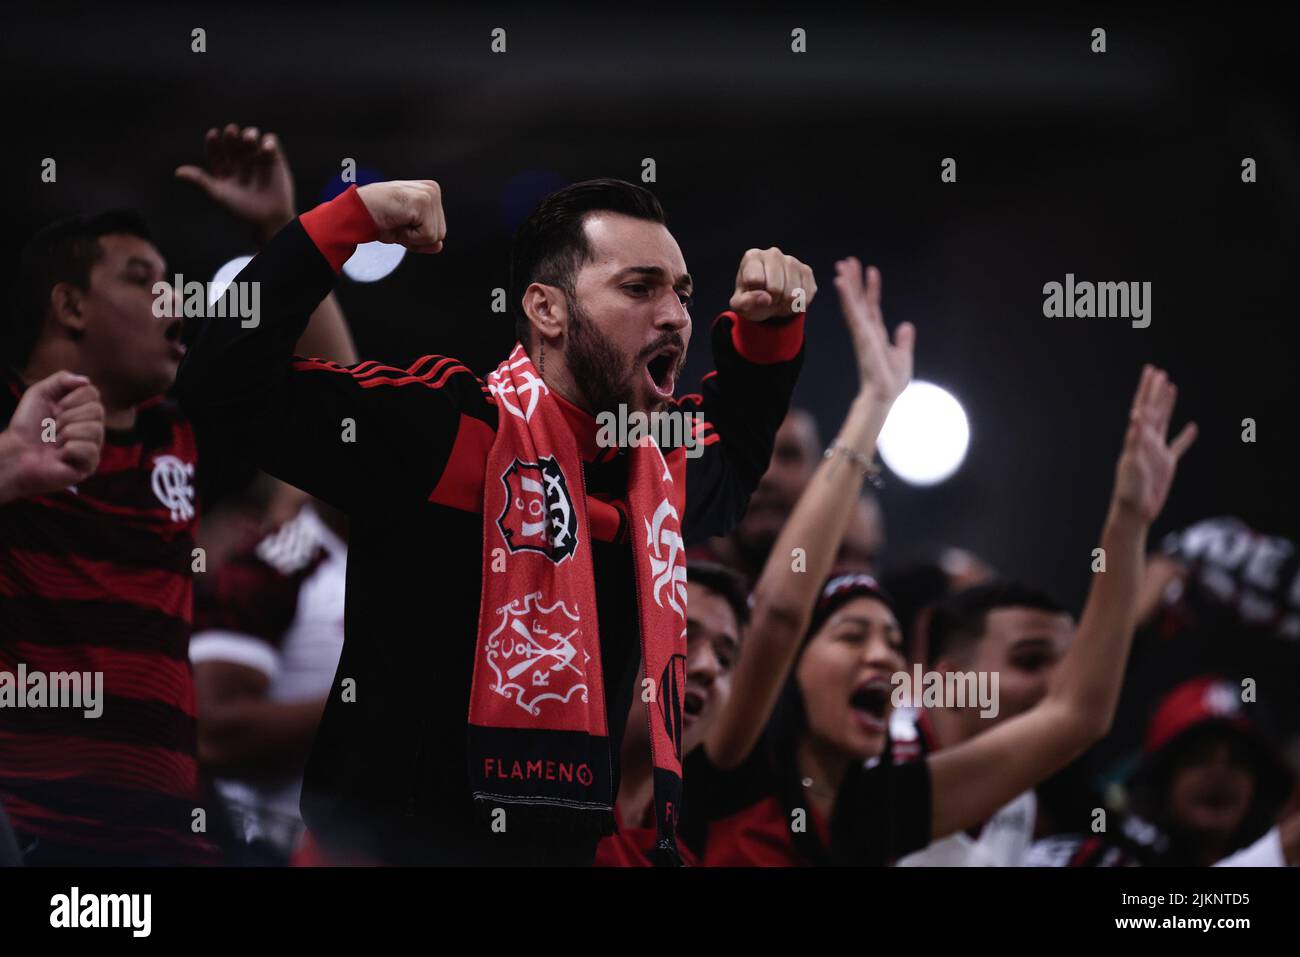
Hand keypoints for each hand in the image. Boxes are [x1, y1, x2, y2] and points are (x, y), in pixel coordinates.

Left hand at [0, 372, 103, 500]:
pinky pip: (90, 449)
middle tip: (53, 427)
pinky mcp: (90, 465)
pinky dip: (69, 450)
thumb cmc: (27, 426)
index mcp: (83, 410)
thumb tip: (86, 380)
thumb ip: (61, 379)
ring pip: (95, 429)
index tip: (54, 409)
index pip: (93, 393)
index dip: (71, 399)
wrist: (15, 453)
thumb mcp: (39, 394)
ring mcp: (93, 446)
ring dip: (67, 434)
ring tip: (55, 442)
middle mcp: (92, 426)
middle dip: (68, 417)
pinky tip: (60, 455)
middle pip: (97, 410)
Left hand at [176, 124, 295, 243]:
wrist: (270, 218)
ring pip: (251, 136)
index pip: (215, 149)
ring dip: (249, 133)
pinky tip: (266, 148)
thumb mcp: (219, 194)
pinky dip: (268, 142)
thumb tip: (178, 172)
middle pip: (232, 140)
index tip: (213, 135)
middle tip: (232, 132)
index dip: (213, 141)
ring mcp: (256, 157)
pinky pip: (270, 142)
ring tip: (249, 139)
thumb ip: (200, 180)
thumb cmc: (243, 209)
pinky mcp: (273, 157)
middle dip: (231, 135)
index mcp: (222, 167)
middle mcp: (238, 160)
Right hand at [355, 180, 445, 253]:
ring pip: (435, 236)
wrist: (357, 211)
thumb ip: (424, 238)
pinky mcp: (422, 201)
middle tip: (397, 223)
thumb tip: (439, 246)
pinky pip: (427, 235)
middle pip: (440, 234)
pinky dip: (410, 236)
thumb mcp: (405, 232)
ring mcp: (428, 194)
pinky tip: (397, 220)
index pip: (438, 229)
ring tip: (397, 221)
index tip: (400, 223)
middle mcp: (432, 189)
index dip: (418, 235)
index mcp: (430, 192)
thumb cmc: (377, 217)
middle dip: (417, 237)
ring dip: (412, 236)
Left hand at [729, 247, 815, 322]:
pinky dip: (797, 304)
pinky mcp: (806, 271)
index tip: (754, 292)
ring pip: (792, 293)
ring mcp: (791, 261)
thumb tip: (766, 298)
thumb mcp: (740, 305)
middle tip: (768, 298)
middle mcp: (773, 254)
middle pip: (775, 288)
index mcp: (752, 257)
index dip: (756, 294)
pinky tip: (790, 298)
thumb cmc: (751, 299)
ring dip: (785, 304)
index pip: (756, 280)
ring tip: (779, 299)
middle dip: (772, 300)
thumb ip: (746, 302)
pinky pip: (805, 295)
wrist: (769, 300)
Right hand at [833, 258, 914, 406]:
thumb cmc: (891, 381)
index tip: (871, 271)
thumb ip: (903, 341)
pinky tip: (841, 282)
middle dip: (854, 280)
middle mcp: (866, 329)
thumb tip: (907, 326)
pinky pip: (852, 311)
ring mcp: (861, 330)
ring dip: (848, 283)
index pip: (872, 306)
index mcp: (876, 333)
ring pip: (853, 302)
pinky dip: (847, 296)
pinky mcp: (860, 334)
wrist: (884, 394)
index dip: (871, 289)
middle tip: (847, 261)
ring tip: (842, 264)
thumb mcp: (903, 356)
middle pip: (858, 300)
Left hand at [1111, 365, 1196, 525]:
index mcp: (1136, 439)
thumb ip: (1135, 438)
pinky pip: (1178, 447)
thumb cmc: (1129, 490)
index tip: (1151, 372)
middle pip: (1152, 410)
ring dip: (1167, 405)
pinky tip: (1193, 427)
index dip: (1146, 390)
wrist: (1134, 511)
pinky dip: (1186, 437)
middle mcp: (1145, 442)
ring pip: (1164, 422)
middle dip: (1154, 391)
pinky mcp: (1166, 465)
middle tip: (1157, 371)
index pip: (1143, 407)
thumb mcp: (1132, 462)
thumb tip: (1136, 415)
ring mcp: (1156, 452)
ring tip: (1171, 388)